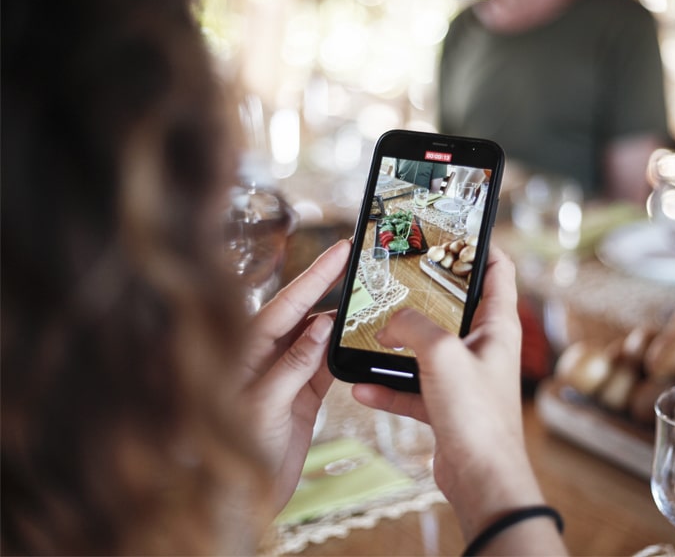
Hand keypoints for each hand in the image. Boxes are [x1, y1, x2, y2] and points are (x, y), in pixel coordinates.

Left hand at [239, 239, 349, 511]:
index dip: (316, 274)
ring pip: (320, 337)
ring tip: (368, 298)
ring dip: (342, 321)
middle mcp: (266, 355)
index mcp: (247, 349)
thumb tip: (321, 324)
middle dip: (331, 287)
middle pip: (305, 312)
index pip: (287, 303)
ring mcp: (286, 373)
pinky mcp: (303, 394)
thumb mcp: (263, 404)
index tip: (341, 250)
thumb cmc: (233, 450)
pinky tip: (360, 341)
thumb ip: (292, 363)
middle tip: (360, 262)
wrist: (239, 498)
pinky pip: (328, 365)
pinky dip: (344, 353)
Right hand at [352, 246, 560, 552]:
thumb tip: (390, 323)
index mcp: (497, 325)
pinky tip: (361, 386)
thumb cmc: (477, 416)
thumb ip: (412, 328)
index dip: (479, 244)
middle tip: (396, 277)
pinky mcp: (446, 405)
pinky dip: (388, 386)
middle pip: (454, 306)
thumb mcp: (441, 355)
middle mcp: (483, 347)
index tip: (453, 228)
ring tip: (370, 332)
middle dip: (423, 293)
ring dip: (398, 343)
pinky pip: (412, 387)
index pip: (497, 269)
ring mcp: (464, 376)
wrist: (481, 481)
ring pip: (427, 348)